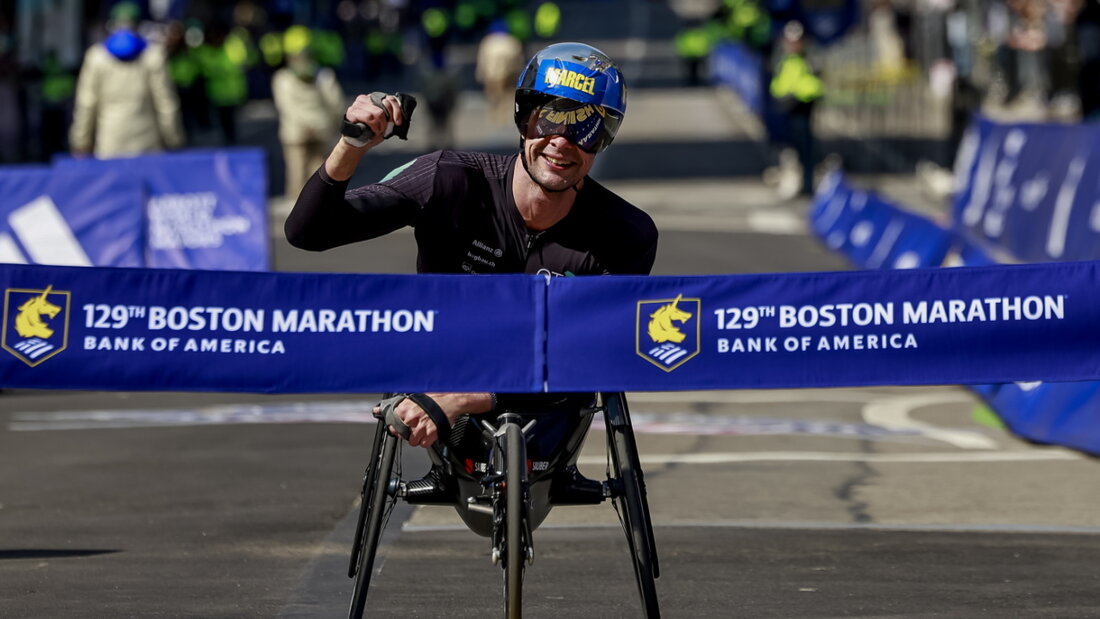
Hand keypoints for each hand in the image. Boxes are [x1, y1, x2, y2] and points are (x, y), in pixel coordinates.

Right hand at [342, 92, 405, 148]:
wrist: (359, 143)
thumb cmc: (373, 132)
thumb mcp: (386, 123)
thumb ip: (392, 115)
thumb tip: (400, 113)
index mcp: (375, 99)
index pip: (390, 99)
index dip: (397, 111)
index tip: (398, 122)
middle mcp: (366, 98)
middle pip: (385, 104)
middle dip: (388, 120)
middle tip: (384, 128)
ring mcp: (357, 104)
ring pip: (378, 112)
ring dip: (380, 125)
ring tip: (377, 130)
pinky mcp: (352, 112)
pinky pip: (369, 117)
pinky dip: (374, 126)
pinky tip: (372, 131)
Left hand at [373, 393, 491, 447]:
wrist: (452, 400)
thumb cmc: (434, 397)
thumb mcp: (413, 397)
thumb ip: (395, 405)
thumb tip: (376, 410)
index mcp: (405, 407)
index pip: (393, 423)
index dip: (397, 425)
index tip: (400, 425)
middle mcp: (412, 418)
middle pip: (401, 434)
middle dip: (406, 432)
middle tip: (414, 427)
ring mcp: (421, 427)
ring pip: (411, 441)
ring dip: (416, 437)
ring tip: (422, 430)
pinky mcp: (431, 434)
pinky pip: (423, 444)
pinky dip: (425, 441)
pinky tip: (429, 432)